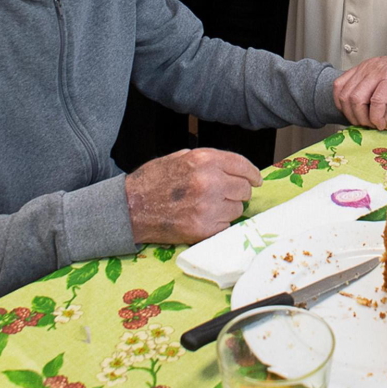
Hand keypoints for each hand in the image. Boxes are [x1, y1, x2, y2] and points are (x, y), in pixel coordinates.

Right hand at [124, 148, 261, 243]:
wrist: (130, 207)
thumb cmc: (153, 180)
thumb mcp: (181, 157)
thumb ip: (209, 161)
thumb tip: (234, 169)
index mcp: (204, 160)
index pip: (242, 166)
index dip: (253, 174)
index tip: (256, 180)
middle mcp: (210, 182)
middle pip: (244, 189)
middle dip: (237, 192)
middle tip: (225, 195)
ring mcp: (207, 207)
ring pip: (237, 209)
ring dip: (228, 208)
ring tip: (207, 206)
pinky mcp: (202, 229)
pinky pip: (226, 226)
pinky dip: (218, 223)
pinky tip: (202, 218)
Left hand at [333, 55, 386, 131]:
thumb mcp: (385, 74)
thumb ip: (372, 85)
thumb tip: (360, 103)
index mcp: (364, 67)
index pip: (339, 86)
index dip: (341, 105)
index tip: (351, 116)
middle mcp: (368, 68)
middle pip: (345, 96)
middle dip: (351, 115)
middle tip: (363, 125)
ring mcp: (379, 73)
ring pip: (357, 99)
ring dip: (362, 117)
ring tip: (372, 124)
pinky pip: (377, 101)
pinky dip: (376, 115)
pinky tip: (381, 122)